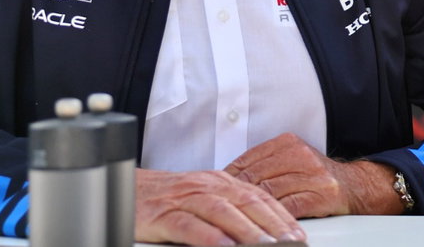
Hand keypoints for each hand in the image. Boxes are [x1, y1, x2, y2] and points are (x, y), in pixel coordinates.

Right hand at [134, 167, 304, 245]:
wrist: (124, 190)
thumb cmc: (164, 198)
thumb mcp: (203, 198)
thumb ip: (230, 210)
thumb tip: (261, 230)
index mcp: (219, 182)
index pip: (258, 198)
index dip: (281, 216)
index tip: (299, 235)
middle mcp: (206, 186)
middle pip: (246, 203)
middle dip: (272, 224)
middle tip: (291, 242)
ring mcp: (184, 199)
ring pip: (222, 212)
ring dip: (247, 230)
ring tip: (267, 245)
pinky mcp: (162, 215)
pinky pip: (188, 225)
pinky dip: (208, 236)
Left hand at [225, 131, 400, 217]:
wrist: (357, 185)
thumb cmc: (317, 176)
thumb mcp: (291, 160)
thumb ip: (264, 165)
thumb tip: (226, 180)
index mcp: (287, 143)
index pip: (247, 160)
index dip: (227, 178)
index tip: (214, 191)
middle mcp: (299, 155)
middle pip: (255, 177)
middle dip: (234, 195)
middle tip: (219, 207)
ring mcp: (311, 175)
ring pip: (269, 193)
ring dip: (250, 208)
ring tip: (234, 218)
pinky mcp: (320, 195)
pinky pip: (288, 207)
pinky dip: (272, 216)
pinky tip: (261, 224)